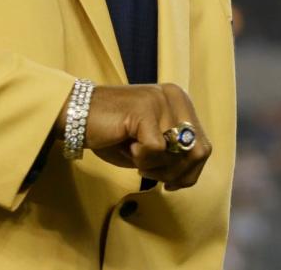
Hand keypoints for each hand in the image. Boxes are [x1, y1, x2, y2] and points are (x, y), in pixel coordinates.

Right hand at [61, 83, 211, 189]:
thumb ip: (173, 156)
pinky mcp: (145, 109)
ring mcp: (161, 100)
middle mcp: (175, 97)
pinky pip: (157, 149)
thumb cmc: (112, 134)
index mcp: (181, 102)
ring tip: (137, 158)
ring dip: (158, 167)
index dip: (189, 173)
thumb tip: (189, 175)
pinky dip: (142, 159)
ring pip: (179, 152)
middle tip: (150, 173)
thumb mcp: (150, 148)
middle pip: (198, 151)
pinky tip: (128, 148)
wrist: (76, 116)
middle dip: (176, 173)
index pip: (204, 146)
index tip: (169, 182)